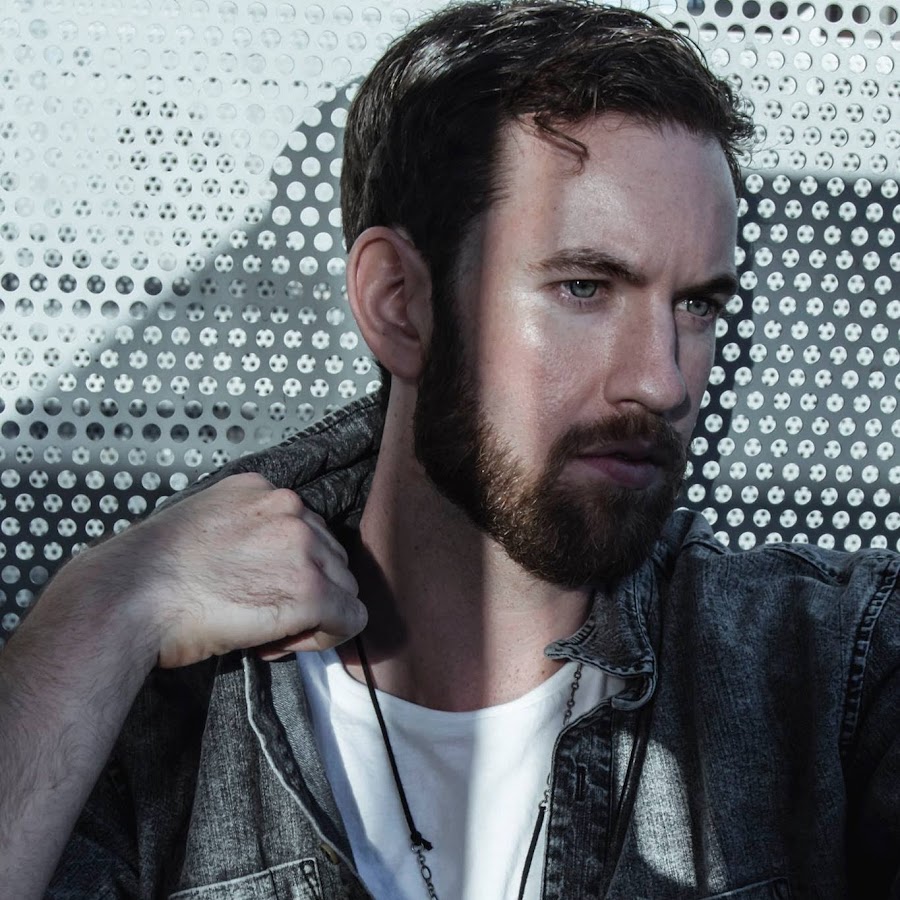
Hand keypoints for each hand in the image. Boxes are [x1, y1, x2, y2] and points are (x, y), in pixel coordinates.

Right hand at [59, 472, 366, 668]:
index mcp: (260, 489)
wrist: (127, 598)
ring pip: (343, 588)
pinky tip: (283, 642)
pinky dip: (327, 637)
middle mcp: (288, 507)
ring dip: (314, 614)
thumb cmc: (149, 576)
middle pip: (330, 558)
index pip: (305, 530)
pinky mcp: (310, 589)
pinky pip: (351, 618)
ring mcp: (303, 545)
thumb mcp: (202, 526)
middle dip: (306, 590)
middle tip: (261, 617)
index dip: (288, 568)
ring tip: (265, 630)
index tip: (257, 590)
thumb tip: (269, 567)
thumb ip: (245, 533)